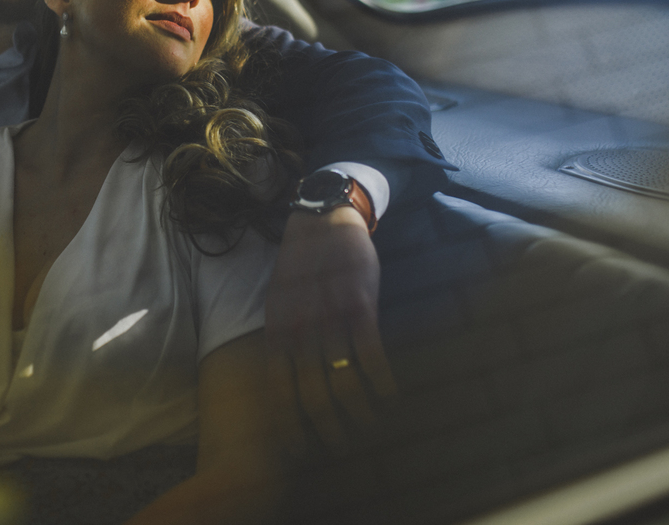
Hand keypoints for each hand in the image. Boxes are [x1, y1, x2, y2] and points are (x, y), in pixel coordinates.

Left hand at [265, 207, 395, 455]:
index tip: (302, 450)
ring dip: (359, 412)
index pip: (280, 391)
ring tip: (369, 429)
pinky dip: (382, 382)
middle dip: (328, 429)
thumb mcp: (278, 301)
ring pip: (345, 381)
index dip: (291, 424)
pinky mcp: (360, 306)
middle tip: (341, 449)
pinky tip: (391, 397)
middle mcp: (301, 330)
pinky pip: (372, 355)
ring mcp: (331, 319)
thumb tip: (285, 380)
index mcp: (277, 330)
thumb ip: (282, 338)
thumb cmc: (301, 264)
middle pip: (314, 395)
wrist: (324, 218)